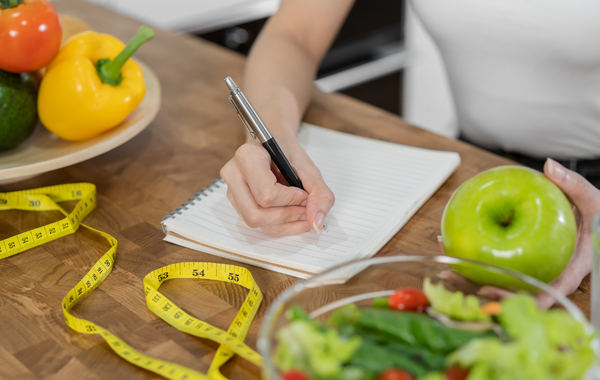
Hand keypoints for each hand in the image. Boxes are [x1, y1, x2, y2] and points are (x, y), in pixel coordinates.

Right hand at [220, 140, 334, 236]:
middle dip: (287, 216)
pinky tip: (292, 214)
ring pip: (255, 222)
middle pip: (256, 214)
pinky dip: (280, 225)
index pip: (266, 193)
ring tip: (301, 212)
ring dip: (284, 223)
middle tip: (305, 208)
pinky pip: (257, 225)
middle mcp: (233, 174)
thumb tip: (316, 223)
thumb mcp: (309, 169)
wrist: (275, 146)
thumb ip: (319, 194)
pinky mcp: (237, 203)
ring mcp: (232, 191)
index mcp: (247, 157)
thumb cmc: (288, 154)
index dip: (290, 200)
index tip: (304, 193)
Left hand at [438, 158, 596, 307]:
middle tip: (453, 276)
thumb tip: (551, 166)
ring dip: (471, 277)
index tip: (490, 291)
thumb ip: (574, 186)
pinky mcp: (521, 262)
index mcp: (569, 271)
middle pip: (511, 292)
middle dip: (479, 290)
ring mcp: (533, 272)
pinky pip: (497, 264)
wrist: (597, 223)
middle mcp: (548, 277)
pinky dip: (475, 259)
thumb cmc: (598, 219)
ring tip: (445, 269)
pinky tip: (454, 247)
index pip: (541, 294)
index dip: (514, 298)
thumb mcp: (594, 203)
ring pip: (500, 281)